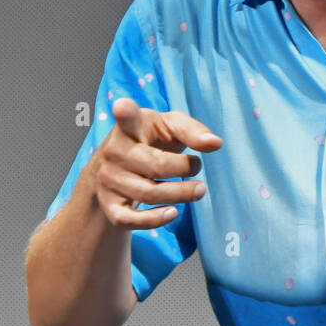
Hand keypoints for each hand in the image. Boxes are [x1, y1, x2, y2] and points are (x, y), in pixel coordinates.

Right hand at [90, 97, 222, 228]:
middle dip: (184, 168)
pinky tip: (174, 213)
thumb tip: (216, 143)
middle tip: (198, 166)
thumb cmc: (151, 141)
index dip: (125, 112)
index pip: (126, 118)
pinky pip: (130, 219)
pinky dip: (155, 220)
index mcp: (130, 126)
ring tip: (199, 190)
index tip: (123, 105)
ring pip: (148, 193)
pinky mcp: (110, 205)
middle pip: (155, 165)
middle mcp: (114, 151)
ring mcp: (109, 179)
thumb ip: (193, 131)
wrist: (116, 169)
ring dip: (180, 194)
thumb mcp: (170, 127)